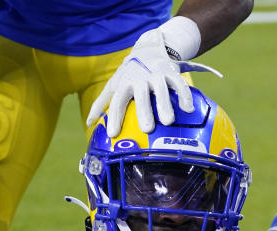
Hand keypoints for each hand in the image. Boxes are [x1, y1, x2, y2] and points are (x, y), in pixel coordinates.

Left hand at [86, 28, 220, 137]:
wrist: (147, 49)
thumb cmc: (128, 75)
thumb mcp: (114, 85)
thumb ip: (102, 103)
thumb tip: (89, 123)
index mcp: (124, 83)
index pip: (117, 102)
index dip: (114, 117)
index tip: (112, 134)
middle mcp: (140, 79)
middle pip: (141, 96)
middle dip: (144, 112)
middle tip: (147, 129)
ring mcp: (156, 75)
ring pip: (161, 90)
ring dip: (165, 105)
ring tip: (168, 122)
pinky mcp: (171, 72)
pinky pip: (179, 84)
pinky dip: (184, 96)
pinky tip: (188, 109)